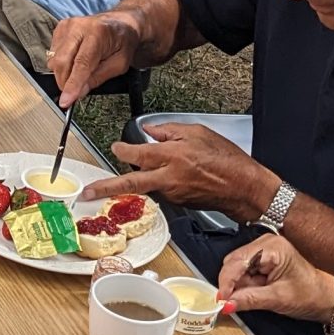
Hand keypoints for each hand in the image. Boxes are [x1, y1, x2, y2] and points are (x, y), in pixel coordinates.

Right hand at [47, 11, 145, 107]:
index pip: (81, 63)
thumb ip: (98, 78)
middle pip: (62, 61)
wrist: (119, 23)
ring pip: (54, 60)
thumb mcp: (119, 64)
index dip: (72, 84)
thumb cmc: (122, 42)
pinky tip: (74, 61)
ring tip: (80, 71)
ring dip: (63, 73)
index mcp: (98, 33)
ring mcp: (67, 26)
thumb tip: (78, 92)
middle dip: (65, 82)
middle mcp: (79, 26)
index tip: (66, 100)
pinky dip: (61, 63)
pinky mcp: (60, 28)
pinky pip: (52, 54)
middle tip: (74, 92)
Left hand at [83, 122, 276, 219]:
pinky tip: (169, 174)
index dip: (122, 151)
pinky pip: (162, 190)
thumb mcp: (198, 133)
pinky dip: (159, 182)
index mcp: (173, 157)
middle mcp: (169, 179)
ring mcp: (173, 194)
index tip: (114, 147)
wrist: (245, 189)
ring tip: (141, 169)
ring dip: (139, 179)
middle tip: (88, 192)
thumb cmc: (228, 161)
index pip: (138, 154)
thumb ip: (169, 131)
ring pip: (146, 185)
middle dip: (105, 188)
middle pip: (130, 184)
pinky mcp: (178, 203)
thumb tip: (149, 131)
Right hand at [218, 234, 333, 321]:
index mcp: (273, 246)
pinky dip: (245, 284)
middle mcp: (266, 243)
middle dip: (233, 284)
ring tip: (256, 296)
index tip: (221, 298)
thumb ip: (249, 299)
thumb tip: (227, 302)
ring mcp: (265, 250)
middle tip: (232, 302)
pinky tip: (256, 291)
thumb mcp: (278, 298)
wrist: (326, 297)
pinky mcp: (264, 259)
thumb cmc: (311, 293)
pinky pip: (245, 272)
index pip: (238, 261)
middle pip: (234, 262)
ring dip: (240, 285)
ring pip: (237, 268)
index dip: (226, 281)